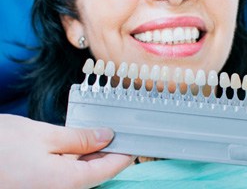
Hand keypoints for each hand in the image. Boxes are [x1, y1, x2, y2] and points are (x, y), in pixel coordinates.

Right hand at [0, 114, 134, 188]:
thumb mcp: (44, 135)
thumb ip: (79, 138)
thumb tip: (106, 136)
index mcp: (66, 182)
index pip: (108, 169)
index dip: (124, 155)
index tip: (135, 142)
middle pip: (96, 173)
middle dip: (109, 153)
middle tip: (118, 133)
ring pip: (82, 174)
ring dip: (92, 156)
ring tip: (99, 135)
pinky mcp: (40, 186)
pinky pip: (67, 175)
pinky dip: (76, 160)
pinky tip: (77, 145)